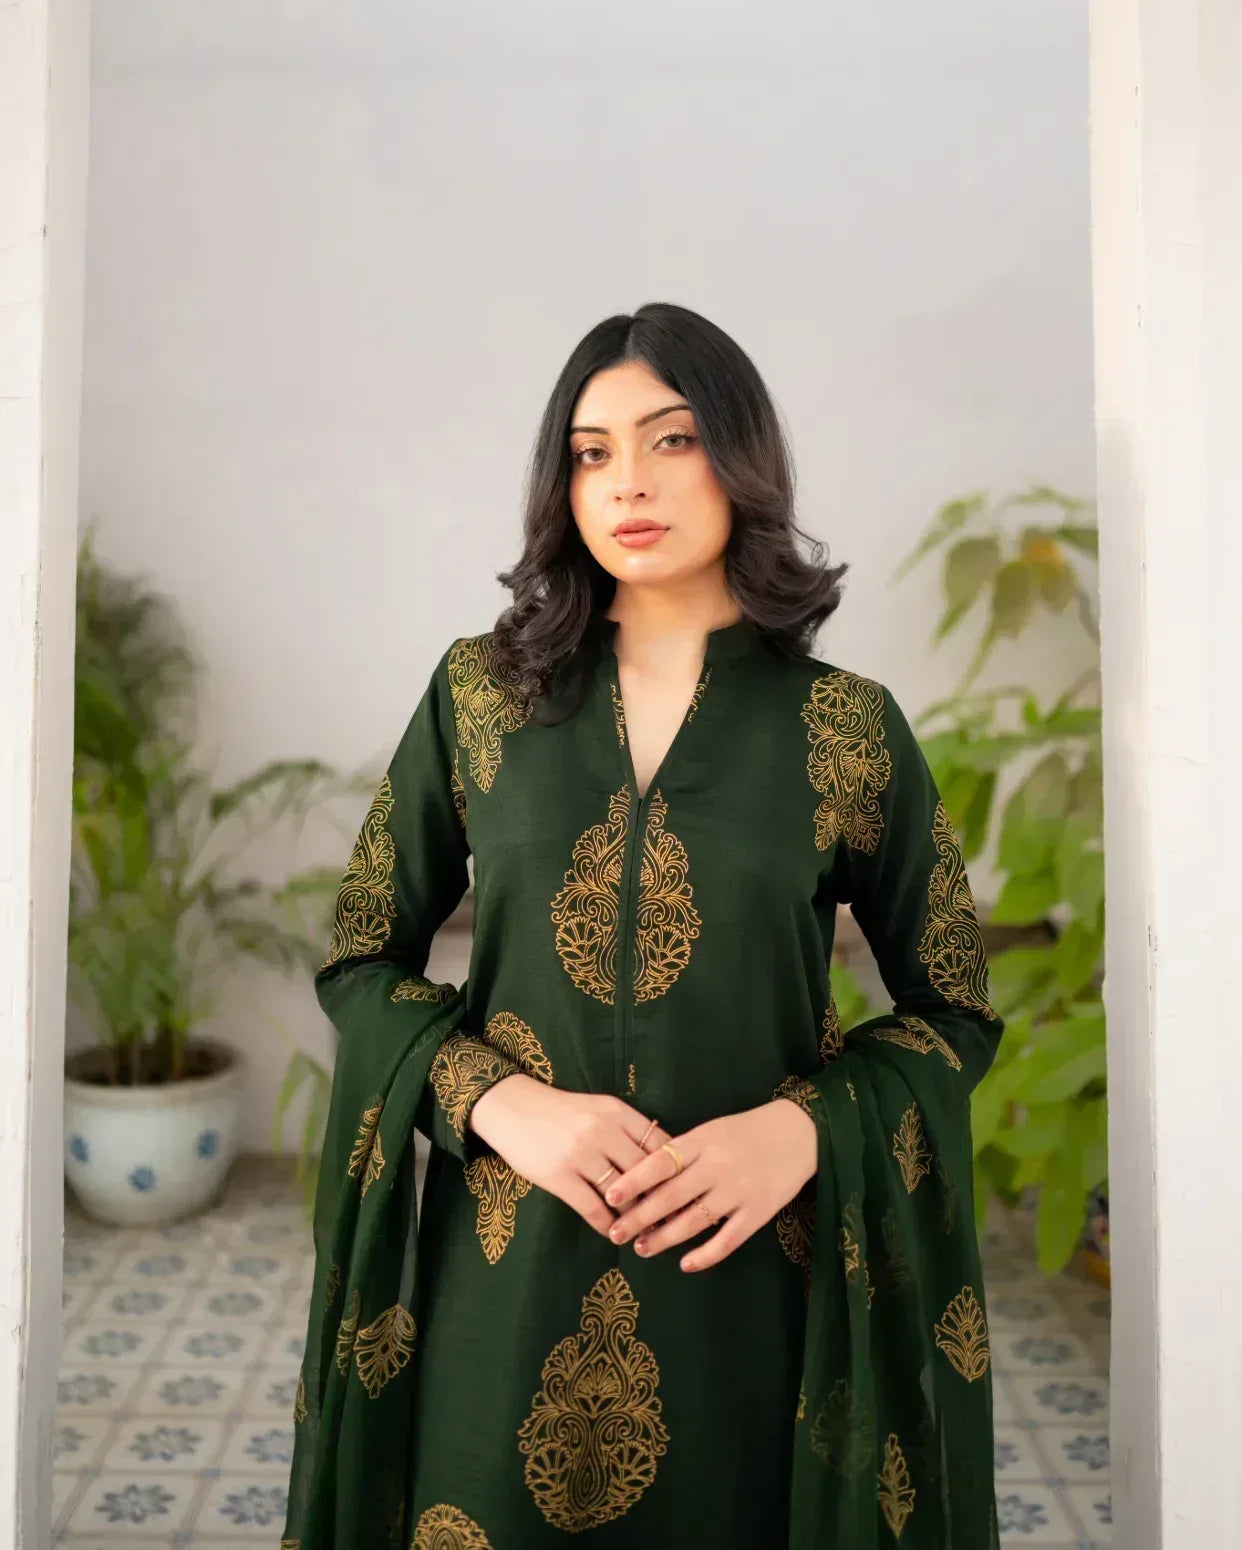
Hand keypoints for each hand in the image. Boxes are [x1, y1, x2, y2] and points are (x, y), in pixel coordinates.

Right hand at [469, 1073, 671, 1238]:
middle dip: (663, 1200)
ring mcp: (580, 1154)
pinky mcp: (559, 1176)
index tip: (688, 1192)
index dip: (676, 1172)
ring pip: (622, 1195)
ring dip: (636, 1218)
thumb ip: (628, 1130)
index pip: (660, 1145)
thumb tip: (665, 1159)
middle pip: (645, 1173)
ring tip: (648, 1233)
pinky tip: (612, 1233)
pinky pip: (592, 1208)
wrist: (513, 1108)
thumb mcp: (600, 1109)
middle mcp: (603, 1131)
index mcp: (617, 1112)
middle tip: (677, 1222)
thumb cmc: (562, 1112)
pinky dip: (606, 1225)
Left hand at [603, 1098, 817, 1271]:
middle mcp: (718, 1166)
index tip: (609, 1197)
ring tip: (641, 1248)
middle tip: (614, 1234)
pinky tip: (685, 1264)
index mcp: (702, 1141)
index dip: (634, 1181)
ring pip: (694, 1221)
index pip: (660, 1162)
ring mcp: (739, 1191)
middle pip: (671, 1196)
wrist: (798, 1133)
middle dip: (639, 1217)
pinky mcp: (759, 1212)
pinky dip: (705, 1255)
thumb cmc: (745, 1132)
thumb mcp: (710, 1131)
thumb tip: (643, 1179)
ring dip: (665, 1238)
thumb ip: (682, 1153)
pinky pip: (727, 1239)